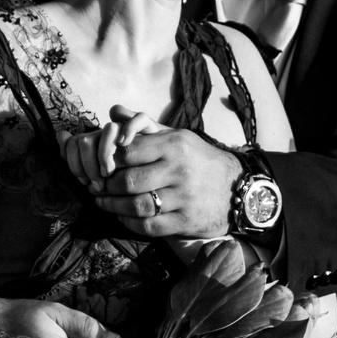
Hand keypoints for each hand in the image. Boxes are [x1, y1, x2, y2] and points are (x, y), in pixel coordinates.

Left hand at [78, 121, 239, 239]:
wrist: (237, 188)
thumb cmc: (198, 159)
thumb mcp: (177, 136)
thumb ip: (144, 126)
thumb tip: (113, 111)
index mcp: (175, 145)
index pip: (128, 152)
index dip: (107, 160)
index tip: (101, 166)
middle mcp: (179, 170)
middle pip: (128, 181)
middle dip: (107, 186)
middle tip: (99, 187)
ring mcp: (184, 198)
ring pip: (136, 206)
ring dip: (113, 206)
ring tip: (103, 202)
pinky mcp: (186, 221)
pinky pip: (149, 226)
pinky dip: (129, 223)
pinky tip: (123, 216)